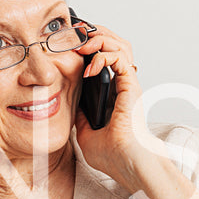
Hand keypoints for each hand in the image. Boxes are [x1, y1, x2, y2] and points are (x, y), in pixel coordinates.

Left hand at [71, 23, 165, 186]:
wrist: (126, 165)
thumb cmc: (112, 156)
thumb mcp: (84, 133)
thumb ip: (79, 117)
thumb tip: (67, 106)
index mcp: (113, 93)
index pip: (103, 58)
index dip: (89, 46)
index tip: (70, 44)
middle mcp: (123, 85)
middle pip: (114, 45)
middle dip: (95, 34)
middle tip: (75, 34)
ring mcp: (128, 85)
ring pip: (120, 46)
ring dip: (100, 39)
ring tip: (82, 43)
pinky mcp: (131, 87)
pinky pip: (120, 59)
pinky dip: (104, 56)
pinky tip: (89, 65)